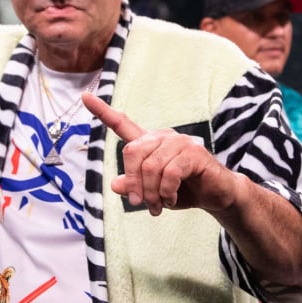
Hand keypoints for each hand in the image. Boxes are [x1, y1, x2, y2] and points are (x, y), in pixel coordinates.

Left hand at [81, 92, 241, 215]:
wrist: (217, 195)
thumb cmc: (183, 190)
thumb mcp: (152, 191)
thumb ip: (133, 185)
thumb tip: (115, 184)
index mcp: (149, 142)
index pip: (122, 123)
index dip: (102, 111)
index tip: (84, 96)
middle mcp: (163, 137)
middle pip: (132, 153)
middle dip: (133, 183)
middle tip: (139, 204)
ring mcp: (180, 143)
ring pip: (150, 167)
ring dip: (151, 193)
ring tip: (157, 206)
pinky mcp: (194, 154)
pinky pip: (169, 173)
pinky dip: (166, 192)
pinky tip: (170, 200)